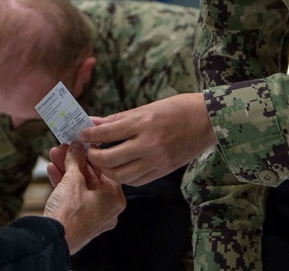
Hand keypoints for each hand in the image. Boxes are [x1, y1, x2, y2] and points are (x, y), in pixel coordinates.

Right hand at [43, 141, 124, 253]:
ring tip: (55, 154)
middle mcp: (106, 209)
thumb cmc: (70, 214)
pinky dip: (62, 183)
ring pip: (79, 186)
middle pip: (91, 177)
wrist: (51, 239)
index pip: (106, 170)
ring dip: (66, 169)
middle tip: (65, 147)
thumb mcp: (73, 180)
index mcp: (114, 200)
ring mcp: (91, 215)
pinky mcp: (77, 219)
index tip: (83, 144)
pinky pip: (72, 197)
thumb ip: (75, 161)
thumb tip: (76, 148)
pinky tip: (52, 168)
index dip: (92, 155)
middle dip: (74, 161)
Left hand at [77, 93, 214, 184]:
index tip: (81, 134)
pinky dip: (124, 177)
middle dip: (93, 157)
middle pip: (110, 159)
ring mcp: (157, 160)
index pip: (107, 133)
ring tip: (101, 161)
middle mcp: (149, 144)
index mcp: (143, 123)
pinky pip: (137, 180)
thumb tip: (93, 122)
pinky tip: (120, 168)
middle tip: (88, 151)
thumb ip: (118, 119)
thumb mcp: (146, 107)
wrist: (207, 120)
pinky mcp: (164, 170)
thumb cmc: (176, 108)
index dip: (89, 135)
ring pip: (122, 175)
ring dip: (107, 170)